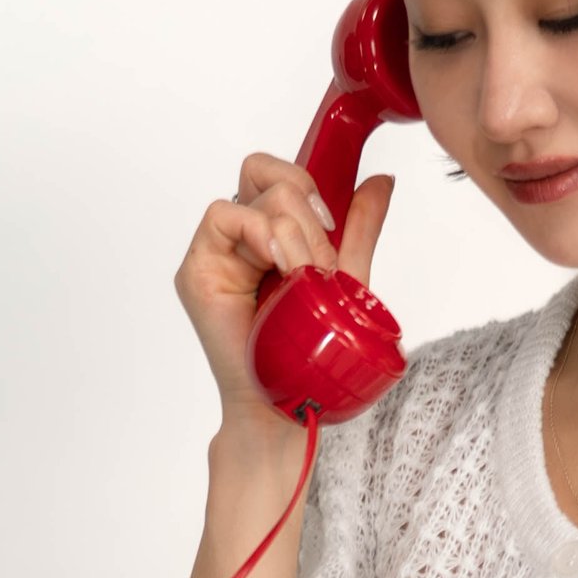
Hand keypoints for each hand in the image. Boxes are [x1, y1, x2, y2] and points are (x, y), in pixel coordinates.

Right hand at [175, 149, 395, 424]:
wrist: (286, 405)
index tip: (332, 226)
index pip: (279, 175)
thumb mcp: (345, 278)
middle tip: (317, 265)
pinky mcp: (196, 270)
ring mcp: (216, 253)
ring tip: (300, 280)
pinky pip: (221, 216)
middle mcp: (239, 239)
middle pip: (264, 172)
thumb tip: (381, 180)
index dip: (309, 186)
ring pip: (253, 194)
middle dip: (304, 212)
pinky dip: (258, 232)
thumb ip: (358, 229)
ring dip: (291, 233)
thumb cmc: (310, 355)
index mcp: (270, 235)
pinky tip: (277, 265)